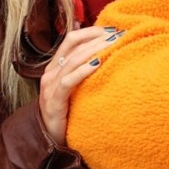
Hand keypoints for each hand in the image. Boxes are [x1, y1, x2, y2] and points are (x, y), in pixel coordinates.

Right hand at [38, 26, 119, 144]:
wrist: (49, 138)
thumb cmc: (66, 111)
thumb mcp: (74, 87)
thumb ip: (83, 70)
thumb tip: (103, 53)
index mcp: (55, 66)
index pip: (72, 39)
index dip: (91, 31)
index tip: (112, 30)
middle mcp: (51, 72)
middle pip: (74, 46)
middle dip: (97, 39)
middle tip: (119, 35)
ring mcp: (50, 86)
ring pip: (73, 60)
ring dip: (95, 50)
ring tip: (113, 45)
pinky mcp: (54, 100)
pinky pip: (68, 81)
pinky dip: (83, 70)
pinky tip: (98, 64)